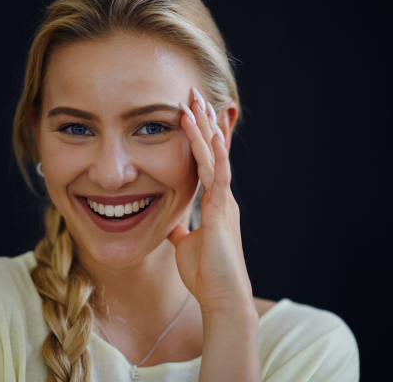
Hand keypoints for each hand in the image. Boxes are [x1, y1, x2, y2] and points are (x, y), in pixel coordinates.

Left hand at [169, 88, 256, 317]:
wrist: (221, 296)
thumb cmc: (206, 273)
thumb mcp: (185, 244)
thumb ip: (180, 228)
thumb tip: (169, 221)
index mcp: (214, 203)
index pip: (206, 161)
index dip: (199, 137)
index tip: (191, 113)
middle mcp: (221, 197)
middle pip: (212, 152)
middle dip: (203, 123)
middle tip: (194, 95)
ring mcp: (223, 202)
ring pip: (215, 158)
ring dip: (205, 130)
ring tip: (196, 103)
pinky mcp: (221, 212)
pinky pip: (219, 177)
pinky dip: (216, 154)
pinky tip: (212, 134)